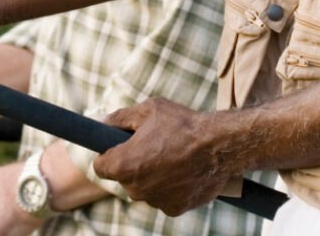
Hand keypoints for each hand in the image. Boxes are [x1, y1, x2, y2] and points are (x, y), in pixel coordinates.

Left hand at [94, 99, 232, 215]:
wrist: (220, 145)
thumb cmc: (183, 124)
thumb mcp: (148, 110)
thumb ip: (119, 118)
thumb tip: (101, 123)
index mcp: (123, 164)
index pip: (99, 166)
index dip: (108, 154)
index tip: (119, 147)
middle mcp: (135, 188)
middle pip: (124, 178)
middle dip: (132, 165)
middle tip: (152, 147)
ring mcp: (155, 201)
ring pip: (144, 189)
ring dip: (151, 177)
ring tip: (172, 157)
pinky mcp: (174, 209)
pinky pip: (164, 198)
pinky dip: (170, 187)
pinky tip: (183, 171)